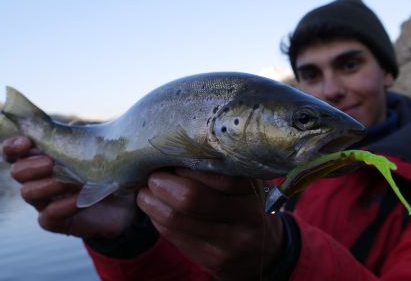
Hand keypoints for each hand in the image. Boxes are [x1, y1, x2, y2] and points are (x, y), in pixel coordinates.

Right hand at [3, 136, 137, 238]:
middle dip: (32, 165)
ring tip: (72, 180)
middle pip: (17, 171)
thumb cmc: (106, 170)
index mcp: (42, 158)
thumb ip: (81, 136)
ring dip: (48, 184)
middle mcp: (39, 179)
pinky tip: (80, 199)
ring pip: (28, 192)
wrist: (126, 201)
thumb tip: (73, 127)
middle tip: (52, 163)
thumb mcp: (96, 149)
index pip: (15, 152)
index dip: (13, 146)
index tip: (26, 143)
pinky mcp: (56, 222)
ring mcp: (45, 202)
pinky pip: (48, 216)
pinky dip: (62, 206)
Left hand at [137, 168, 282, 280]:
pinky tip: (154, 209)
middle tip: (153, 175)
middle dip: (163, 183)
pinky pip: (173, 235)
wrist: (264, 254)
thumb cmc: (247, 207)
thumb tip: (173, 150)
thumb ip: (219, 170)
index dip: (185, 163)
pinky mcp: (212, 260)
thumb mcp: (245, 185)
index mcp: (254, 189)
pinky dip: (157, 218)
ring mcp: (230, 242)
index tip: (170, 155)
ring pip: (176, 219)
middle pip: (191, 198)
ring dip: (152, 201)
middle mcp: (247, 216)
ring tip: (146, 191)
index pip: (216, 173)